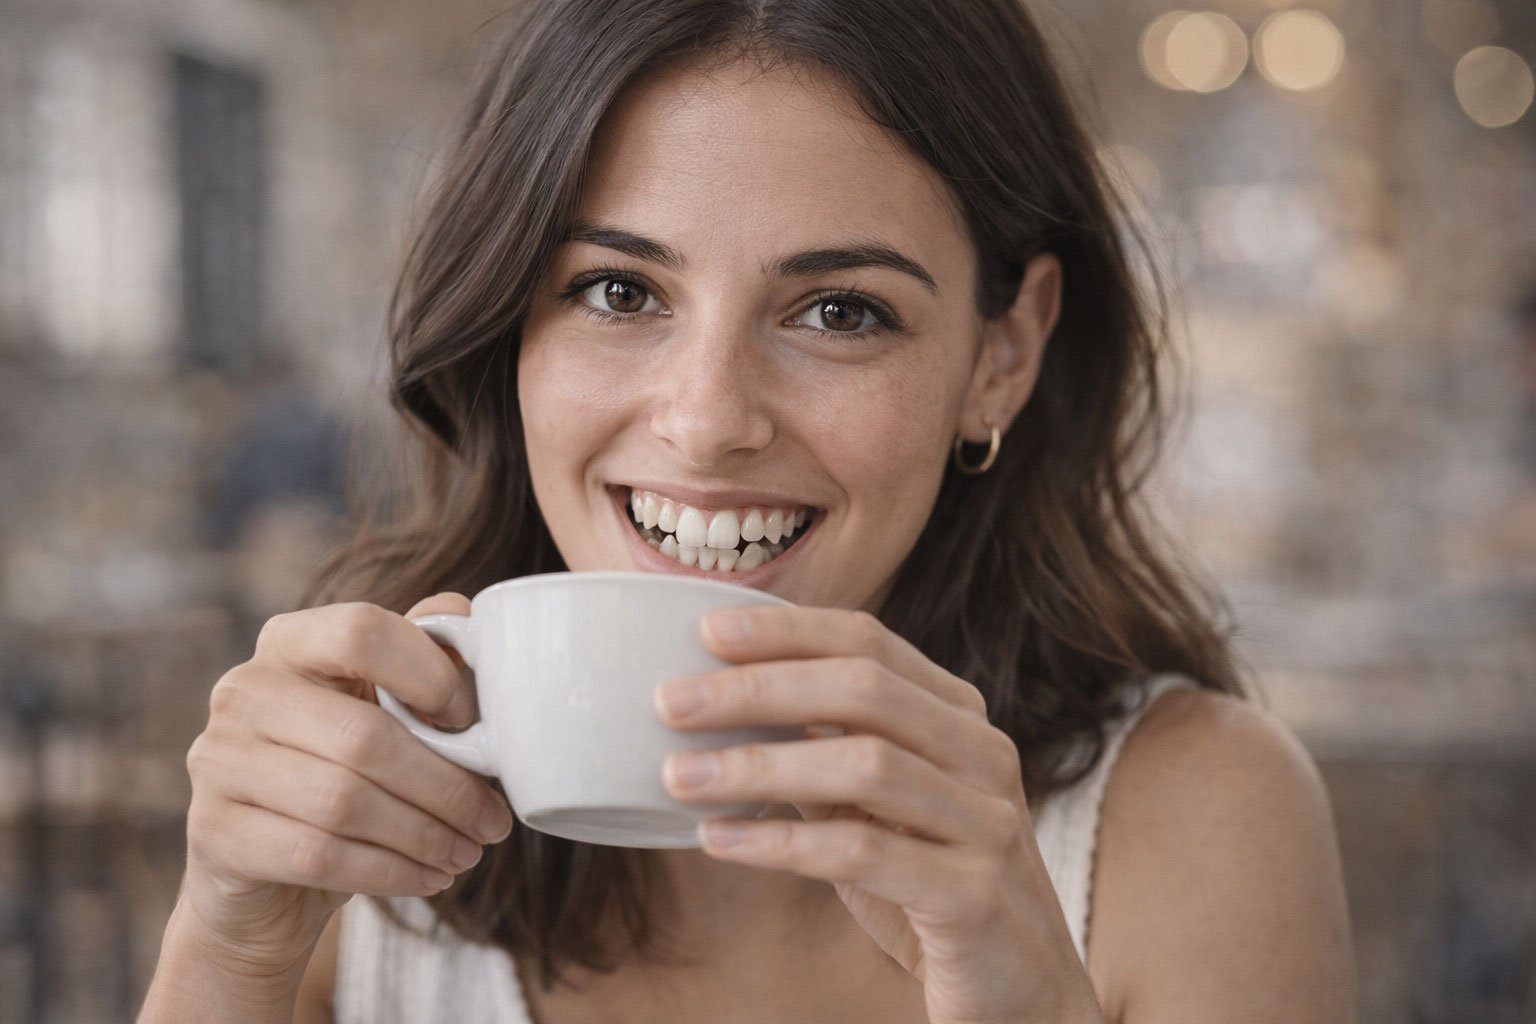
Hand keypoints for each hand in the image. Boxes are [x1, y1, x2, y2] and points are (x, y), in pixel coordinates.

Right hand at [179, 593, 513, 972]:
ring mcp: (219, 761)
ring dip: (422, 835)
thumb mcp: (381, 710)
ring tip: (466, 852)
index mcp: (291, 643)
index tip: (471, 724)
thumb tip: (469, 618)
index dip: (430, 675)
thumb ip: (421, 660)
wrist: (263, 877)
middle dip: (445, 787)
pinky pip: (317, 854)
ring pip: (343, 801)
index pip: (362, 632)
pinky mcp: (215, 834)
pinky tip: (427, 878)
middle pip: (363, 735)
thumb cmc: (341, 774)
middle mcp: (244, 691)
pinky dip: (388, 871)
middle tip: (491, 822)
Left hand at [654, 606, 1103, 1023]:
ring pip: (864, 764)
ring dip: (758, 766)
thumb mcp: (875, 810)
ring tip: (678, 777)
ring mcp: (988, 822)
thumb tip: (716, 706)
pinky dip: (781, 843)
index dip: (787, 630)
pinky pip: (864, 853)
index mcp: (958, 718)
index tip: (705, 628)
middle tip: (670, 701)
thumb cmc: (932, 890)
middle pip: (864, 689)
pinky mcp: (975, 895)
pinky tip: (720, 840)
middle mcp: (982, 755)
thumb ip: (821, 754)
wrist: (1022, 996)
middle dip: (758, 687)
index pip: (869, 643)